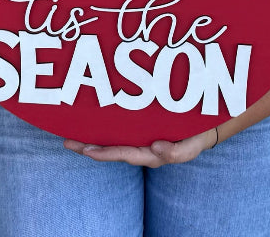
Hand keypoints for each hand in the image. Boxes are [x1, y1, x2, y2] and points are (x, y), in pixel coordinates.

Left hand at [63, 126, 217, 166]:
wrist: (202, 124)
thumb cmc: (194, 137)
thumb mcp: (190, 147)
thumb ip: (176, 152)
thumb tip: (154, 147)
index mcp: (149, 153)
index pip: (123, 153)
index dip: (104, 153)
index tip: (86, 150)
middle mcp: (140, 145)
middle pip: (110, 148)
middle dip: (88, 147)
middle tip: (67, 142)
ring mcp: (138, 134)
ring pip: (111, 137)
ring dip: (91, 136)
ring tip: (71, 132)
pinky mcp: (139, 123)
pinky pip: (118, 126)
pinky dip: (103, 123)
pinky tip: (89, 115)